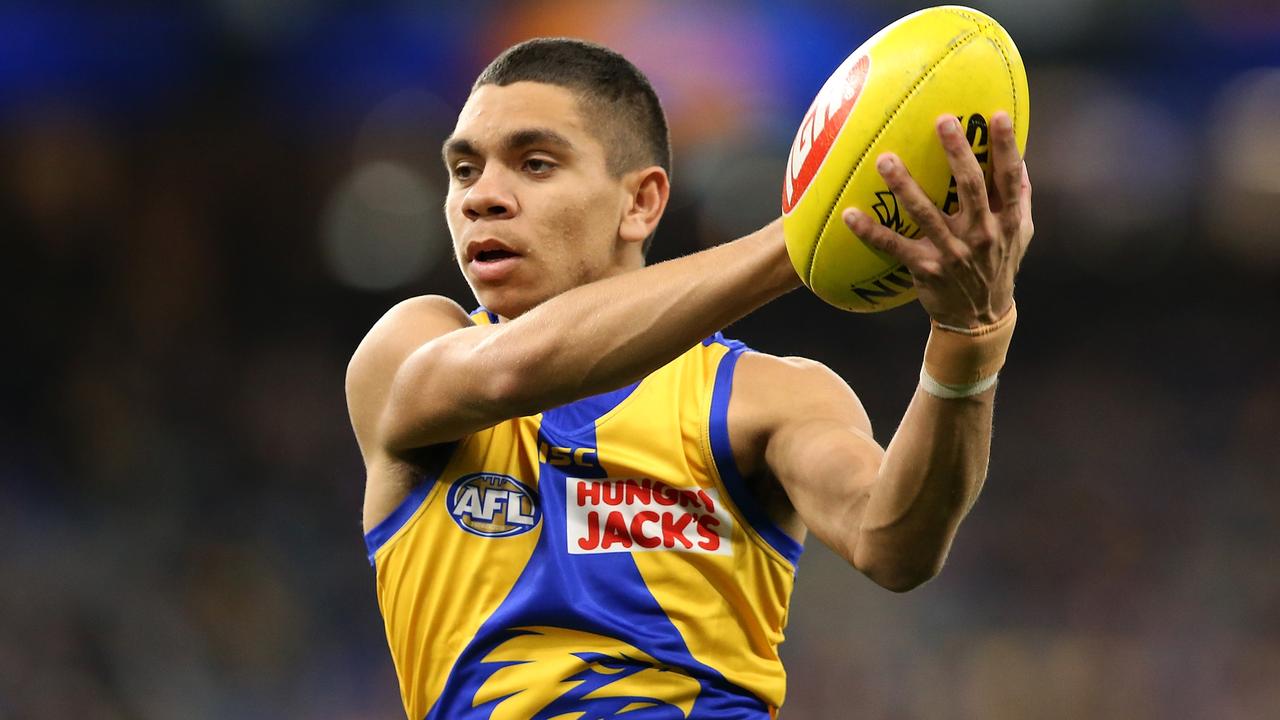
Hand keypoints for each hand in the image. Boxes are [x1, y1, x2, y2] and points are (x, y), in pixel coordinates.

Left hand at [842, 112, 1032, 327]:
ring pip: (926, 213)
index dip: (1006, 147)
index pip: (1010, 177)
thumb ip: (1019, 198)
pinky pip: (893, 246)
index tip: (998, 116)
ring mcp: (952, 252)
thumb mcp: (1019, 236)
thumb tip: (1019, 158)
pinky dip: (870, 231)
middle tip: (941, 121)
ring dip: (904, 186)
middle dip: (957, 152)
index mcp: (1007, 221)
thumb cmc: (998, 267)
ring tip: (885, 161)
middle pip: (970, 186)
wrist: (979, 319)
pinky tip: (849, 215)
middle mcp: (981, 234)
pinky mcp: (925, 268)